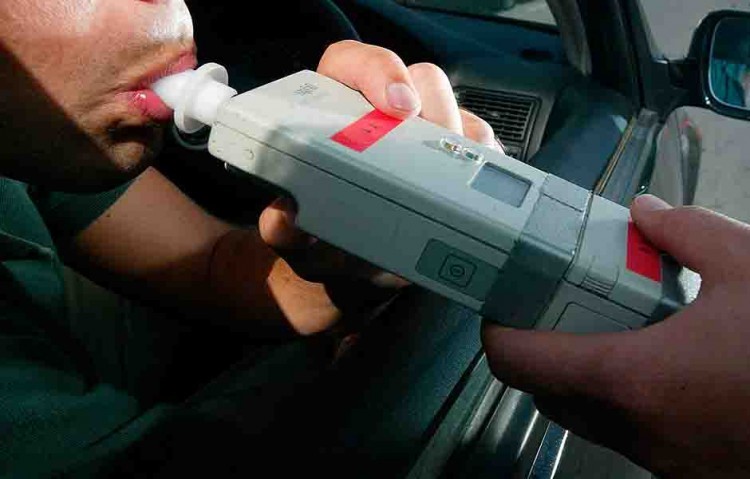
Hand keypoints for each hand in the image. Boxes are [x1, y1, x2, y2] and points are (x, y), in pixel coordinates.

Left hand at [258, 40, 500, 334]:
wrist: (352, 267)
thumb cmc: (321, 237)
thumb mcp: (298, 235)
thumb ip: (285, 229)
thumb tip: (285, 220)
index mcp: (334, 111)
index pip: (353, 64)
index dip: (378, 73)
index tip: (397, 106)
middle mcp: (384, 115)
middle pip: (422, 81)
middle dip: (436, 109)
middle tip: (436, 146)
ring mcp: (424, 136)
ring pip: (460, 115)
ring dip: (465, 144)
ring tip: (456, 184)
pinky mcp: (456, 162)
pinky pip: (484, 153)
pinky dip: (485, 170)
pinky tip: (475, 196)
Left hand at [482, 194, 749, 477]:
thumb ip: (687, 232)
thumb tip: (648, 214)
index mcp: (632, 379)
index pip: (519, 363)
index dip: (496, 330)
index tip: (499, 303)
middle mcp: (636, 431)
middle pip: (545, 393)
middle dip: (536, 349)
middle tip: (551, 304)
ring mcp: (662, 459)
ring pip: (584, 417)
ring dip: (576, 374)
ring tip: (602, 324)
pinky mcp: (688, 468)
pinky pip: (628, 432)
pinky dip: (619, 396)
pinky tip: (656, 357)